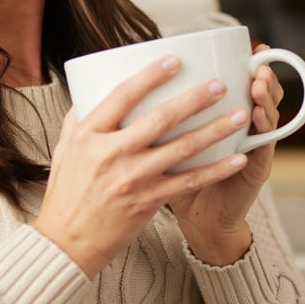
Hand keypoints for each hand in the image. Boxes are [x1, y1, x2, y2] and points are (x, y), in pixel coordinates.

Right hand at [34, 55, 252, 277]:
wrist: (65, 242)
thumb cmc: (65, 194)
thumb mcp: (63, 149)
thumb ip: (80, 119)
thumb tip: (91, 90)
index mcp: (89, 135)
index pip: (122, 96)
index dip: (151, 76)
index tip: (175, 60)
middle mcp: (111, 153)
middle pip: (160, 118)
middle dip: (195, 99)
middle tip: (220, 85)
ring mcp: (131, 179)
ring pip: (182, 148)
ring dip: (215, 130)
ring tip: (240, 115)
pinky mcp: (147, 202)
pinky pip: (188, 182)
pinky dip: (215, 169)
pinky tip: (237, 159)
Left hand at [169, 44, 283, 265]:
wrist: (199, 221)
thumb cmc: (180, 180)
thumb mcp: (169, 142)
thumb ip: (156, 115)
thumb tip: (121, 81)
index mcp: (223, 118)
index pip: (242, 83)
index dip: (247, 62)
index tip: (249, 42)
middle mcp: (243, 129)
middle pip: (260, 93)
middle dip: (260, 72)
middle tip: (257, 56)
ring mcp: (252, 148)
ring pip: (266, 115)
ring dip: (264, 97)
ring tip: (258, 82)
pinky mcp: (255, 170)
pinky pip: (263, 147)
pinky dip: (263, 130)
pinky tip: (256, 115)